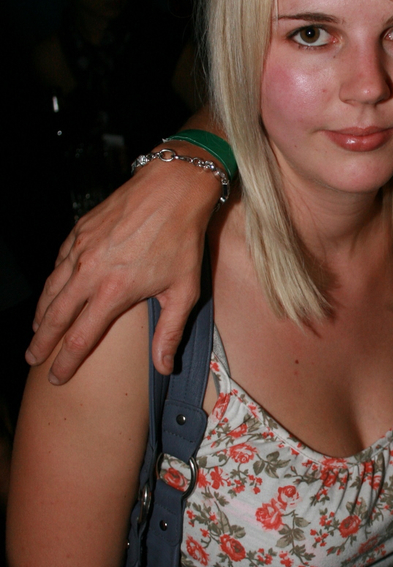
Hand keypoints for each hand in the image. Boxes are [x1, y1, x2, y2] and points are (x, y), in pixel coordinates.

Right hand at [27, 154, 220, 382]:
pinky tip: (53, 290)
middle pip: (55, 316)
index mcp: (114, 291)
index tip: (56, 377)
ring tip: (38, 331)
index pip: (80, 337)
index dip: (66, 361)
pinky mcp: (79, 231)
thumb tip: (164, 367)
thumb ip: (170, 331)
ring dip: (42, 313)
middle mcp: (90, 271)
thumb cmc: (182, 239)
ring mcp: (81, 249)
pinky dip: (52, 282)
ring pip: (51, 288)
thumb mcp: (184, 290)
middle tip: (33, 358)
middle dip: (42, 341)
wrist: (173, 189)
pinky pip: (58, 262)